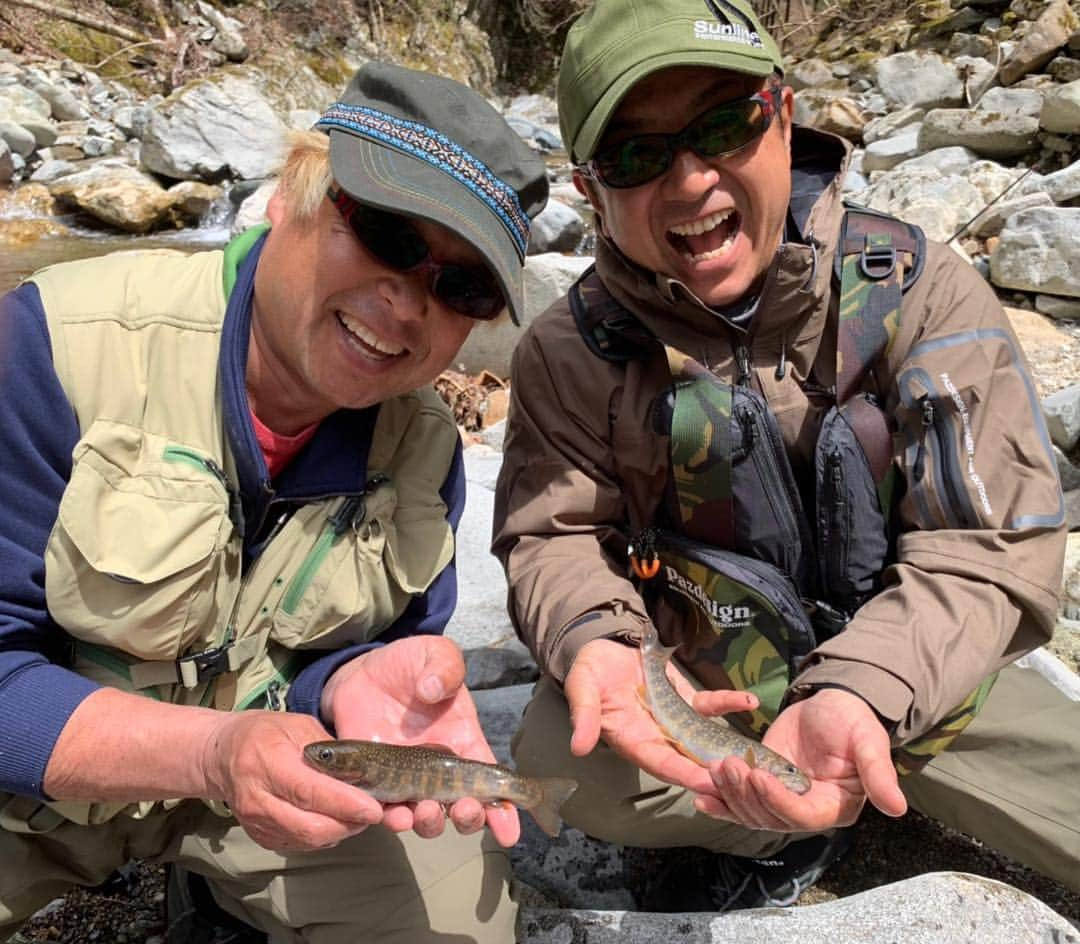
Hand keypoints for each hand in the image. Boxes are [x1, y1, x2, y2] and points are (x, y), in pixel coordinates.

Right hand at [201, 708, 383, 852]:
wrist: (222, 755)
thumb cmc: (264, 733)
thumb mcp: (298, 725)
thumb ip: (329, 750)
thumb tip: (364, 770)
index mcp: (269, 762)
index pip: (310, 792)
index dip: (345, 804)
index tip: (374, 808)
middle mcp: (259, 798)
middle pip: (311, 826)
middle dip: (349, 823)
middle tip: (373, 812)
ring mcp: (257, 822)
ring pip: (307, 840)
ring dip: (340, 831)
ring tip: (358, 815)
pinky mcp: (261, 836)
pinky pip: (299, 844)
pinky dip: (324, 836)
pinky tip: (336, 820)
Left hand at [319, 635, 518, 846]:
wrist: (360, 672)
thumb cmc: (406, 665)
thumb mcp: (434, 654)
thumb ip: (444, 666)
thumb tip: (434, 691)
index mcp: (463, 742)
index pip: (490, 782)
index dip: (503, 810)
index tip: (511, 832)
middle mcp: (439, 770)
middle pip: (461, 809)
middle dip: (468, 819)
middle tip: (464, 810)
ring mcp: (406, 780)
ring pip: (425, 818)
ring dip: (430, 824)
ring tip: (425, 811)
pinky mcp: (373, 783)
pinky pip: (384, 811)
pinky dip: (390, 819)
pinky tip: (391, 813)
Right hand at [564, 637, 757, 796]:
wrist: (603, 648)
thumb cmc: (589, 671)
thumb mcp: (582, 688)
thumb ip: (584, 716)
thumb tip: (578, 747)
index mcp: (631, 740)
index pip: (659, 763)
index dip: (682, 773)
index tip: (705, 782)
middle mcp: (656, 737)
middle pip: (688, 760)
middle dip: (715, 770)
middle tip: (744, 779)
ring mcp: (674, 721)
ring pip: (705, 738)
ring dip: (728, 746)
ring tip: (753, 753)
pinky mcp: (686, 701)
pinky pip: (710, 706)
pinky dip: (728, 703)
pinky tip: (749, 701)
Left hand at [692, 688, 907, 831]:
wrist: (831, 703)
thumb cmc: (853, 720)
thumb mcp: (868, 741)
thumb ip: (878, 774)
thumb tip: (897, 808)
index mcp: (834, 806)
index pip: (802, 815)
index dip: (779, 801)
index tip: (759, 776)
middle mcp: (806, 810)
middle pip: (770, 817)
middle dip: (746, 794)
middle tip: (729, 765)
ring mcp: (782, 800)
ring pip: (750, 811)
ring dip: (729, 794)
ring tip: (715, 769)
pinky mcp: (763, 785)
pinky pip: (739, 800)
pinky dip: (720, 799)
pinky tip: (702, 793)